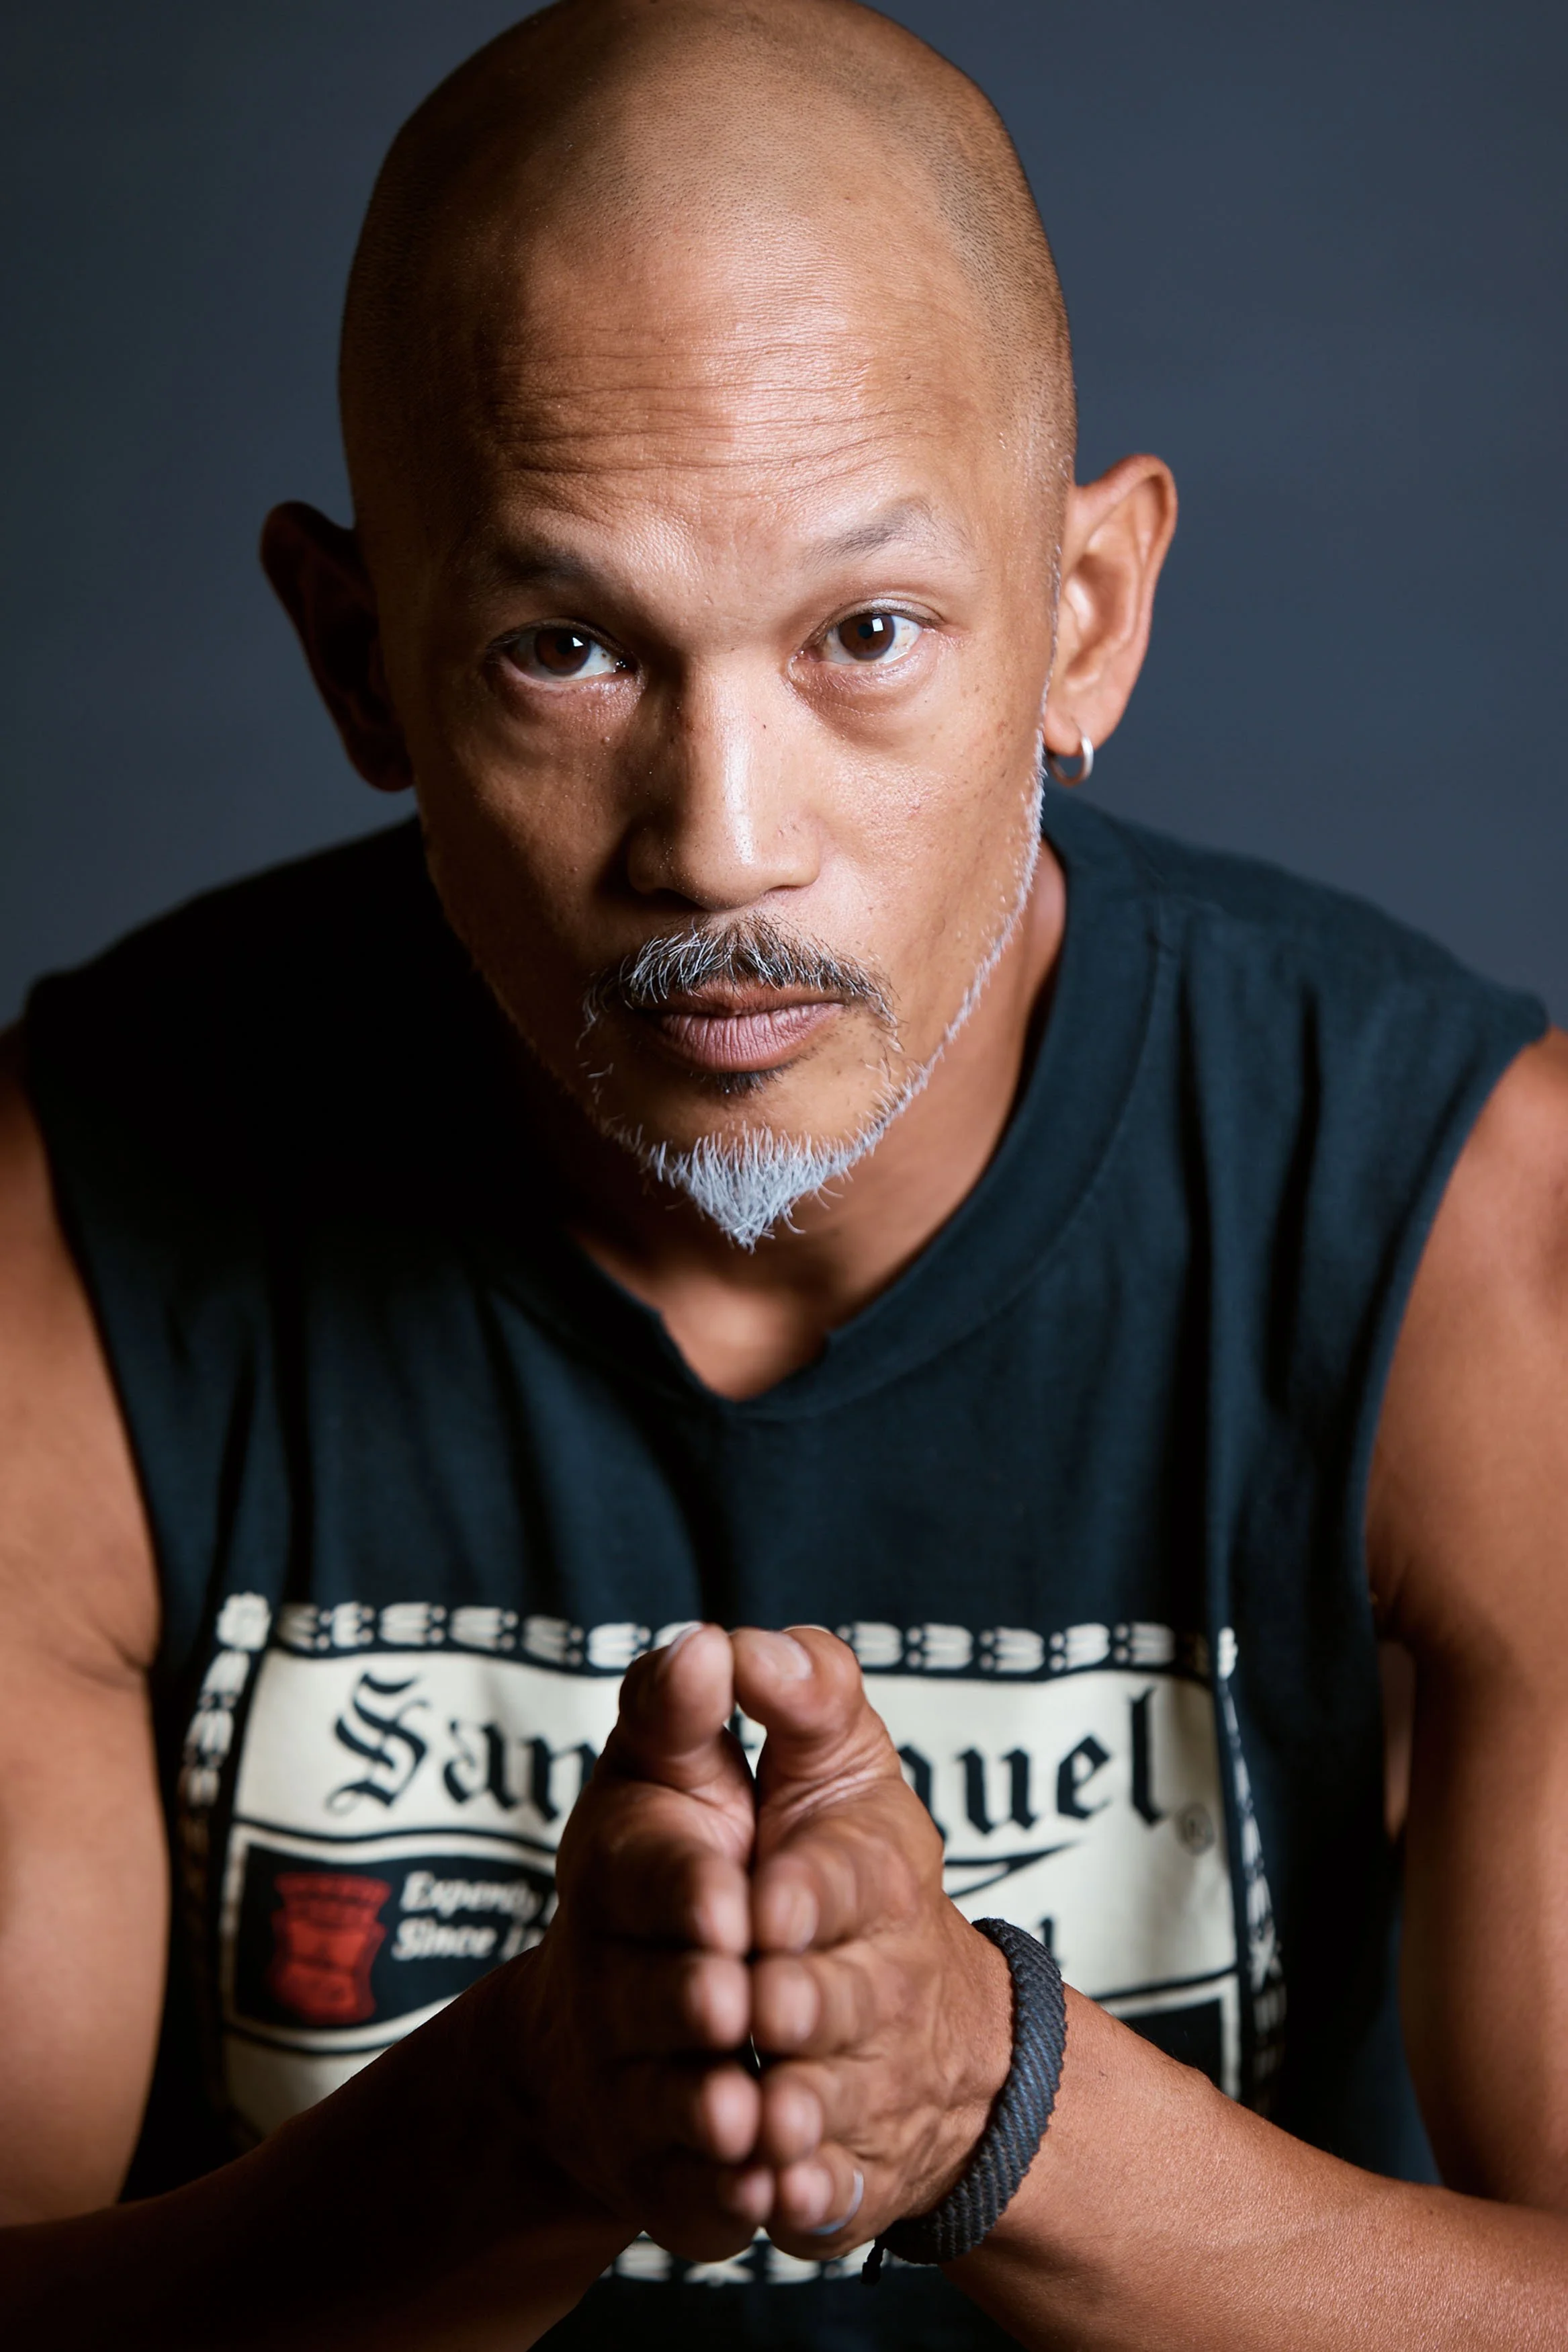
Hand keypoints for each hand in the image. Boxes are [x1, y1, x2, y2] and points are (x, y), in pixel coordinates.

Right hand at [487, 1623, 771, 2259]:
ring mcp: (629, 2076)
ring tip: (755, 2115)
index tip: (734, 1900)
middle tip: (740, 1999)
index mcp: (626, 1862)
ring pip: (667, 2098)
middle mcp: (613, 1973)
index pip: (643, 1869)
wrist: (684, 2011)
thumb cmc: (712, 1856)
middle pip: (655, 1990)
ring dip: (709, 2108)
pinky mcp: (660, 2167)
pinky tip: (769, 2194)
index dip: (688, 1888)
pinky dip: (728, 2198)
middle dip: (695, 1997)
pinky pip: (691, 2191)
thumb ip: (720, 1703)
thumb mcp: (722, 1762)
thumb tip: (711, 1645)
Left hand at [731, 1626, 1012, 2256]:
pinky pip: (839, 2186)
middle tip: (742, 2007)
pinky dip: (811, 2194)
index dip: (801, 1889)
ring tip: (749, 2118)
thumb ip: (778, 1694)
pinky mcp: (853, 2159)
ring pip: (837, 2094)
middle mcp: (884, 1973)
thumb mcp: (805, 1756)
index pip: (845, 1873)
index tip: (757, 1900)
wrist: (885, 2004)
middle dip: (794, 2000)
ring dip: (796, 2107)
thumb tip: (723, 1642)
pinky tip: (777, 2195)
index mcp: (871, 1864)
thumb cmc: (812, 1857)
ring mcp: (872, 2074)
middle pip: (842, 1992)